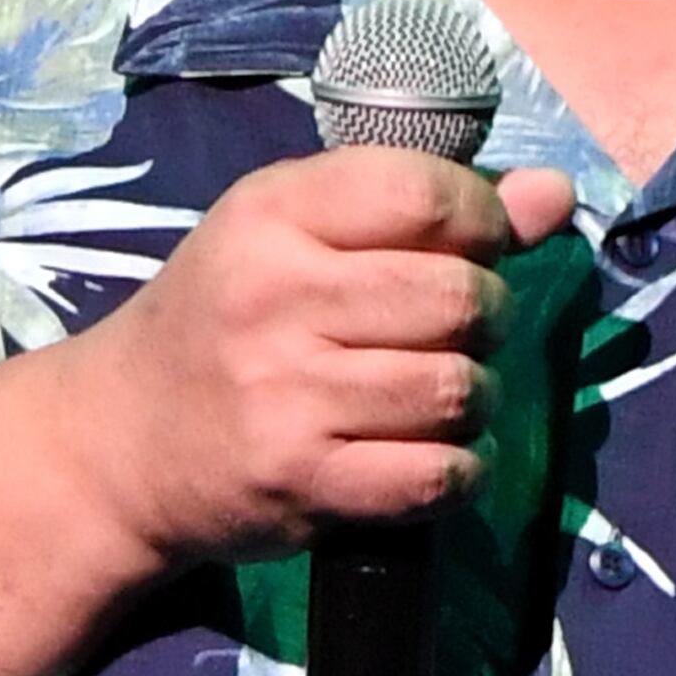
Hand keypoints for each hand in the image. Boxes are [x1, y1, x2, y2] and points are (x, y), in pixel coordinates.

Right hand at [48, 151, 575, 575]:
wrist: (121, 444)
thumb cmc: (225, 321)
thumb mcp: (298, 236)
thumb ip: (423, 209)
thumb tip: (554, 197)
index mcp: (272, 213)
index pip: (426, 193)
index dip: (481, 219)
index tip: (472, 245)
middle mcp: (276, 297)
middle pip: (459, 295)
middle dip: (484, 314)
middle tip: (454, 328)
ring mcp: (287, 395)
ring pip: (458, 388)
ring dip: (472, 396)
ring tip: (435, 393)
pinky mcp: (304, 482)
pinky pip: (440, 474)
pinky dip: (458, 469)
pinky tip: (427, 455)